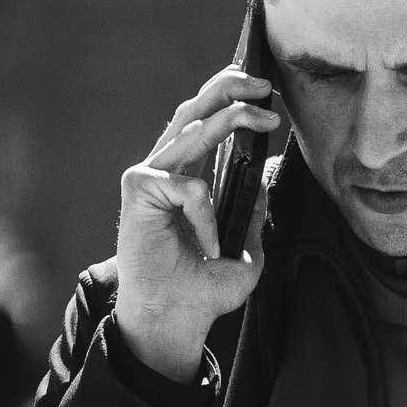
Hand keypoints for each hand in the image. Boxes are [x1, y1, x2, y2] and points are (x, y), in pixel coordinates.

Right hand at [113, 65, 280, 382]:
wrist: (174, 322)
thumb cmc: (203, 292)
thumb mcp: (244, 251)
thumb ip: (251, 214)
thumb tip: (262, 178)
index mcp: (186, 178)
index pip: (205, 122)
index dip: (230, 98)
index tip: (265, 91)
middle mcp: (165, 170)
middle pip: (195, 111)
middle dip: (232, 88)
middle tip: (267, 85)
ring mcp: (149, 176)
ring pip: (194, 130)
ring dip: (234, 117)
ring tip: (267, 118)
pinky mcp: (139, 190)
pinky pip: (190, 187)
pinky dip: (208, 215)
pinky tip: (211, 246)